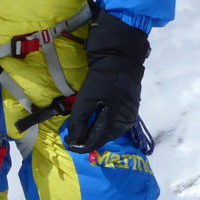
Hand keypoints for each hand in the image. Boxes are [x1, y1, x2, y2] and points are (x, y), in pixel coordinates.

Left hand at [62, 7, 149, 153]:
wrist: (120, 53)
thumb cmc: (103, 76)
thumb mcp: (88, 97)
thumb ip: (80, 119)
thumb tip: (74, 139)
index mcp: (118, 121)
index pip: (97, 141)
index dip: (81, 145)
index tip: (69, 144)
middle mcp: (126, 121)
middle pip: (104, 137)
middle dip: (88, 139)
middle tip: (72, 137)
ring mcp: (129, 113)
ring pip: (109, 130)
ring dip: (94, 131)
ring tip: (80, 129)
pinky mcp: (129, 105)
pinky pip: (113, 121)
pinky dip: (102, 122)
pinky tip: (94, 119)